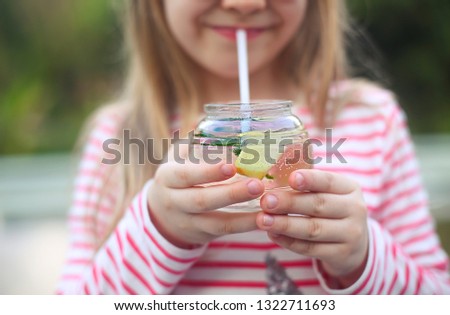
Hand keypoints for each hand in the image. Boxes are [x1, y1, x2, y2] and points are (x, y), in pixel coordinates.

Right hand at [147, 145, 264, 247]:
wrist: (162, 214)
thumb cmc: (177, 177)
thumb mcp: (178, 158)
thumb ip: (195, 142)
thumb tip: (219, 120)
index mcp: (168, 178)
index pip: (185, 175)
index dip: (207, 172)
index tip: (231, 166)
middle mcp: (174, 202)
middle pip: (202, 201)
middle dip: (231, 194)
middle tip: (258, 185)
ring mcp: (188, 222)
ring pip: (217, 222)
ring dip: (244, 217)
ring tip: (268, 207)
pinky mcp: (203, 235)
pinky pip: (225, 232)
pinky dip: (246, 227)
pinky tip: (264, 219)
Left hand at [256, 169, 368, 286]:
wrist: (355, 244)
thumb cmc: (332, 209)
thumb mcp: (329, 193)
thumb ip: (306, 184)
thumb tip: (272, 174)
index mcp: (349, 188)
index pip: (329, 181)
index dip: (310, 179)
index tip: (292, 178)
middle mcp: (355, 210)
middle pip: (318, 205)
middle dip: (289, 203)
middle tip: (266, 201)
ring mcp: (350, 234)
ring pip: (313, 229)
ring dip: (285, 224)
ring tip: (263, 220)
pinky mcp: (340, 254)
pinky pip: (310, 249)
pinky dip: (289, 242)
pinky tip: (272, 234)